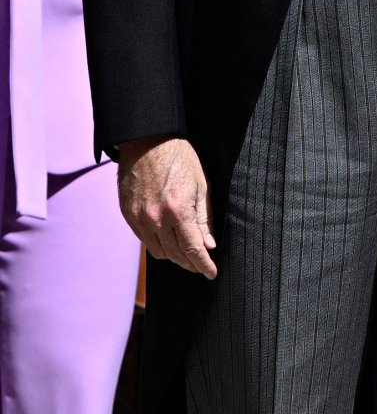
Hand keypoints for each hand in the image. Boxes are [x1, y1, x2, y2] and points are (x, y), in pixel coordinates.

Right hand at [118, 135, 217, 278]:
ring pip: (159, 252)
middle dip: (191, 264)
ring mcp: (139, 217)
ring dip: (174, 257)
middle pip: (176, 255)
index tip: (211, 273)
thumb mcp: (201, 185)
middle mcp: (156, 218)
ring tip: (186, 254)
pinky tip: (168, 241)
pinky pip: (144, 240)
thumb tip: (208, 245)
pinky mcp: (127, 214)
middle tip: (201, 266)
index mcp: (178, 210)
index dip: (204, 265)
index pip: (193, 249)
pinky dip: (158, 245)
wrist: (146, 140)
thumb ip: (204, 219)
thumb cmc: (179, 158)